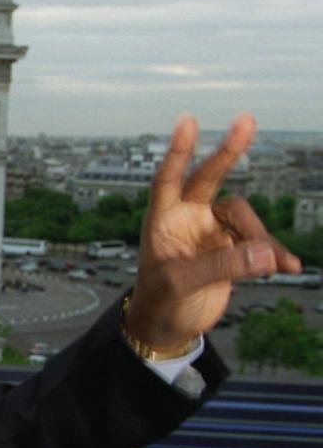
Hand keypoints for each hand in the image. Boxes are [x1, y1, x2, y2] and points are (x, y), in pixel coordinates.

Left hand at [124, 112, 301, 352]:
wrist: (168, 326)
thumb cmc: (159, 302)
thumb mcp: (180, 285)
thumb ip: (220, 266)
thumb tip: (265, 254)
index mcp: (162, 220)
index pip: (167, 180)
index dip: (177, 152)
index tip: (187, 121)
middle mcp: (187, 218)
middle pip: (209, 178)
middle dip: (228, 151)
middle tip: (245, 120)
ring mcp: (211, 231)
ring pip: (245, 219)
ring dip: (260, 239)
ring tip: (270, 267)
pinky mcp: (232, 249)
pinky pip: (259, 244)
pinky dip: (274, 255)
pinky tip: (288, 267)